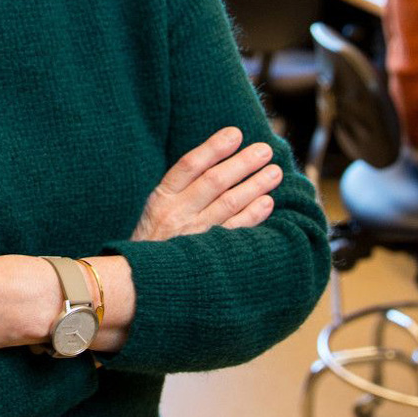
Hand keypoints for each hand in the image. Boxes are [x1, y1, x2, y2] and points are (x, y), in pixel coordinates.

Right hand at [131, 127, 281, 241]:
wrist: (142, 283)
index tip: (235, 133)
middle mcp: (176, 213)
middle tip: (265, 150)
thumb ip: (178, 190)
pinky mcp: (206, 255)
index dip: (213, 147)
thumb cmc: (153, 241)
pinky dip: (252, 215)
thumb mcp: (153, 210)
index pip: (189, 165)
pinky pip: (234, 231)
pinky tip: (267, 202)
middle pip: (214, 181)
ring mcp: (192, 234)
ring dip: (255, 185)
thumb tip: (214, 162)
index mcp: (161, 198)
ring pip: (229, 203)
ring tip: (275, 172)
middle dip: (242, 163)